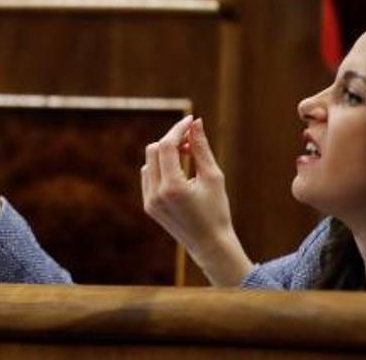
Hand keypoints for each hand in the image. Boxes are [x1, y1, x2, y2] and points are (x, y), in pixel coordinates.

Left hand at [142, 116, 253, 285]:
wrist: (209, 245)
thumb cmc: (217, 210)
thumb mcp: (213, 176)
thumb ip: (201, 147)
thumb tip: (195, 122)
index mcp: (173, 187)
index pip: (166, 146)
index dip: (178, 129)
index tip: (190, 120)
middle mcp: (156, 194)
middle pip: (154, 150)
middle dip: (172, 140)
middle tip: (192, 140)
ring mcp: (149, 201)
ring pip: (149, 162)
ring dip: (166, 153)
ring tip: (188, 155)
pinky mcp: (148, 205)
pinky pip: (148, 176)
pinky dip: (161, 167)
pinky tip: (179, 170)